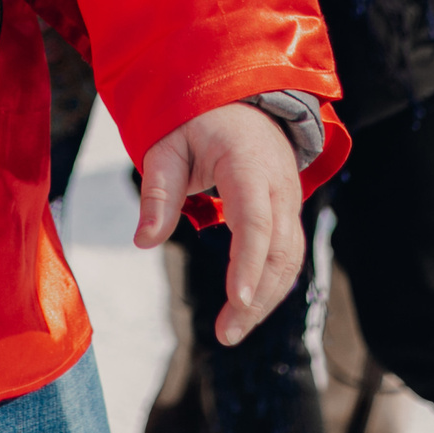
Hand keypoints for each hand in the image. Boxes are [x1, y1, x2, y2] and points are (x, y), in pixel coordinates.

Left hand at [134, 103, 306, 345]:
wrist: (239, 98)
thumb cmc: (196, 120)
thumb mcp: (166, 145)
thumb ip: (157, 192)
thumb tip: (144, 241)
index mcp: (247, 163)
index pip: (255, 220)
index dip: (248, 262)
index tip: (238, 300)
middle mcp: (278, 184)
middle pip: (279, 249)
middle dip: (257, 296)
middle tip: (226, 334)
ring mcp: (290, 198)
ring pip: (290, 257)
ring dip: (267, 298)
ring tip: (232, 331)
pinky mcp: (288, 211)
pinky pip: (288, 253)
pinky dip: (272, 283)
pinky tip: (248, 308)